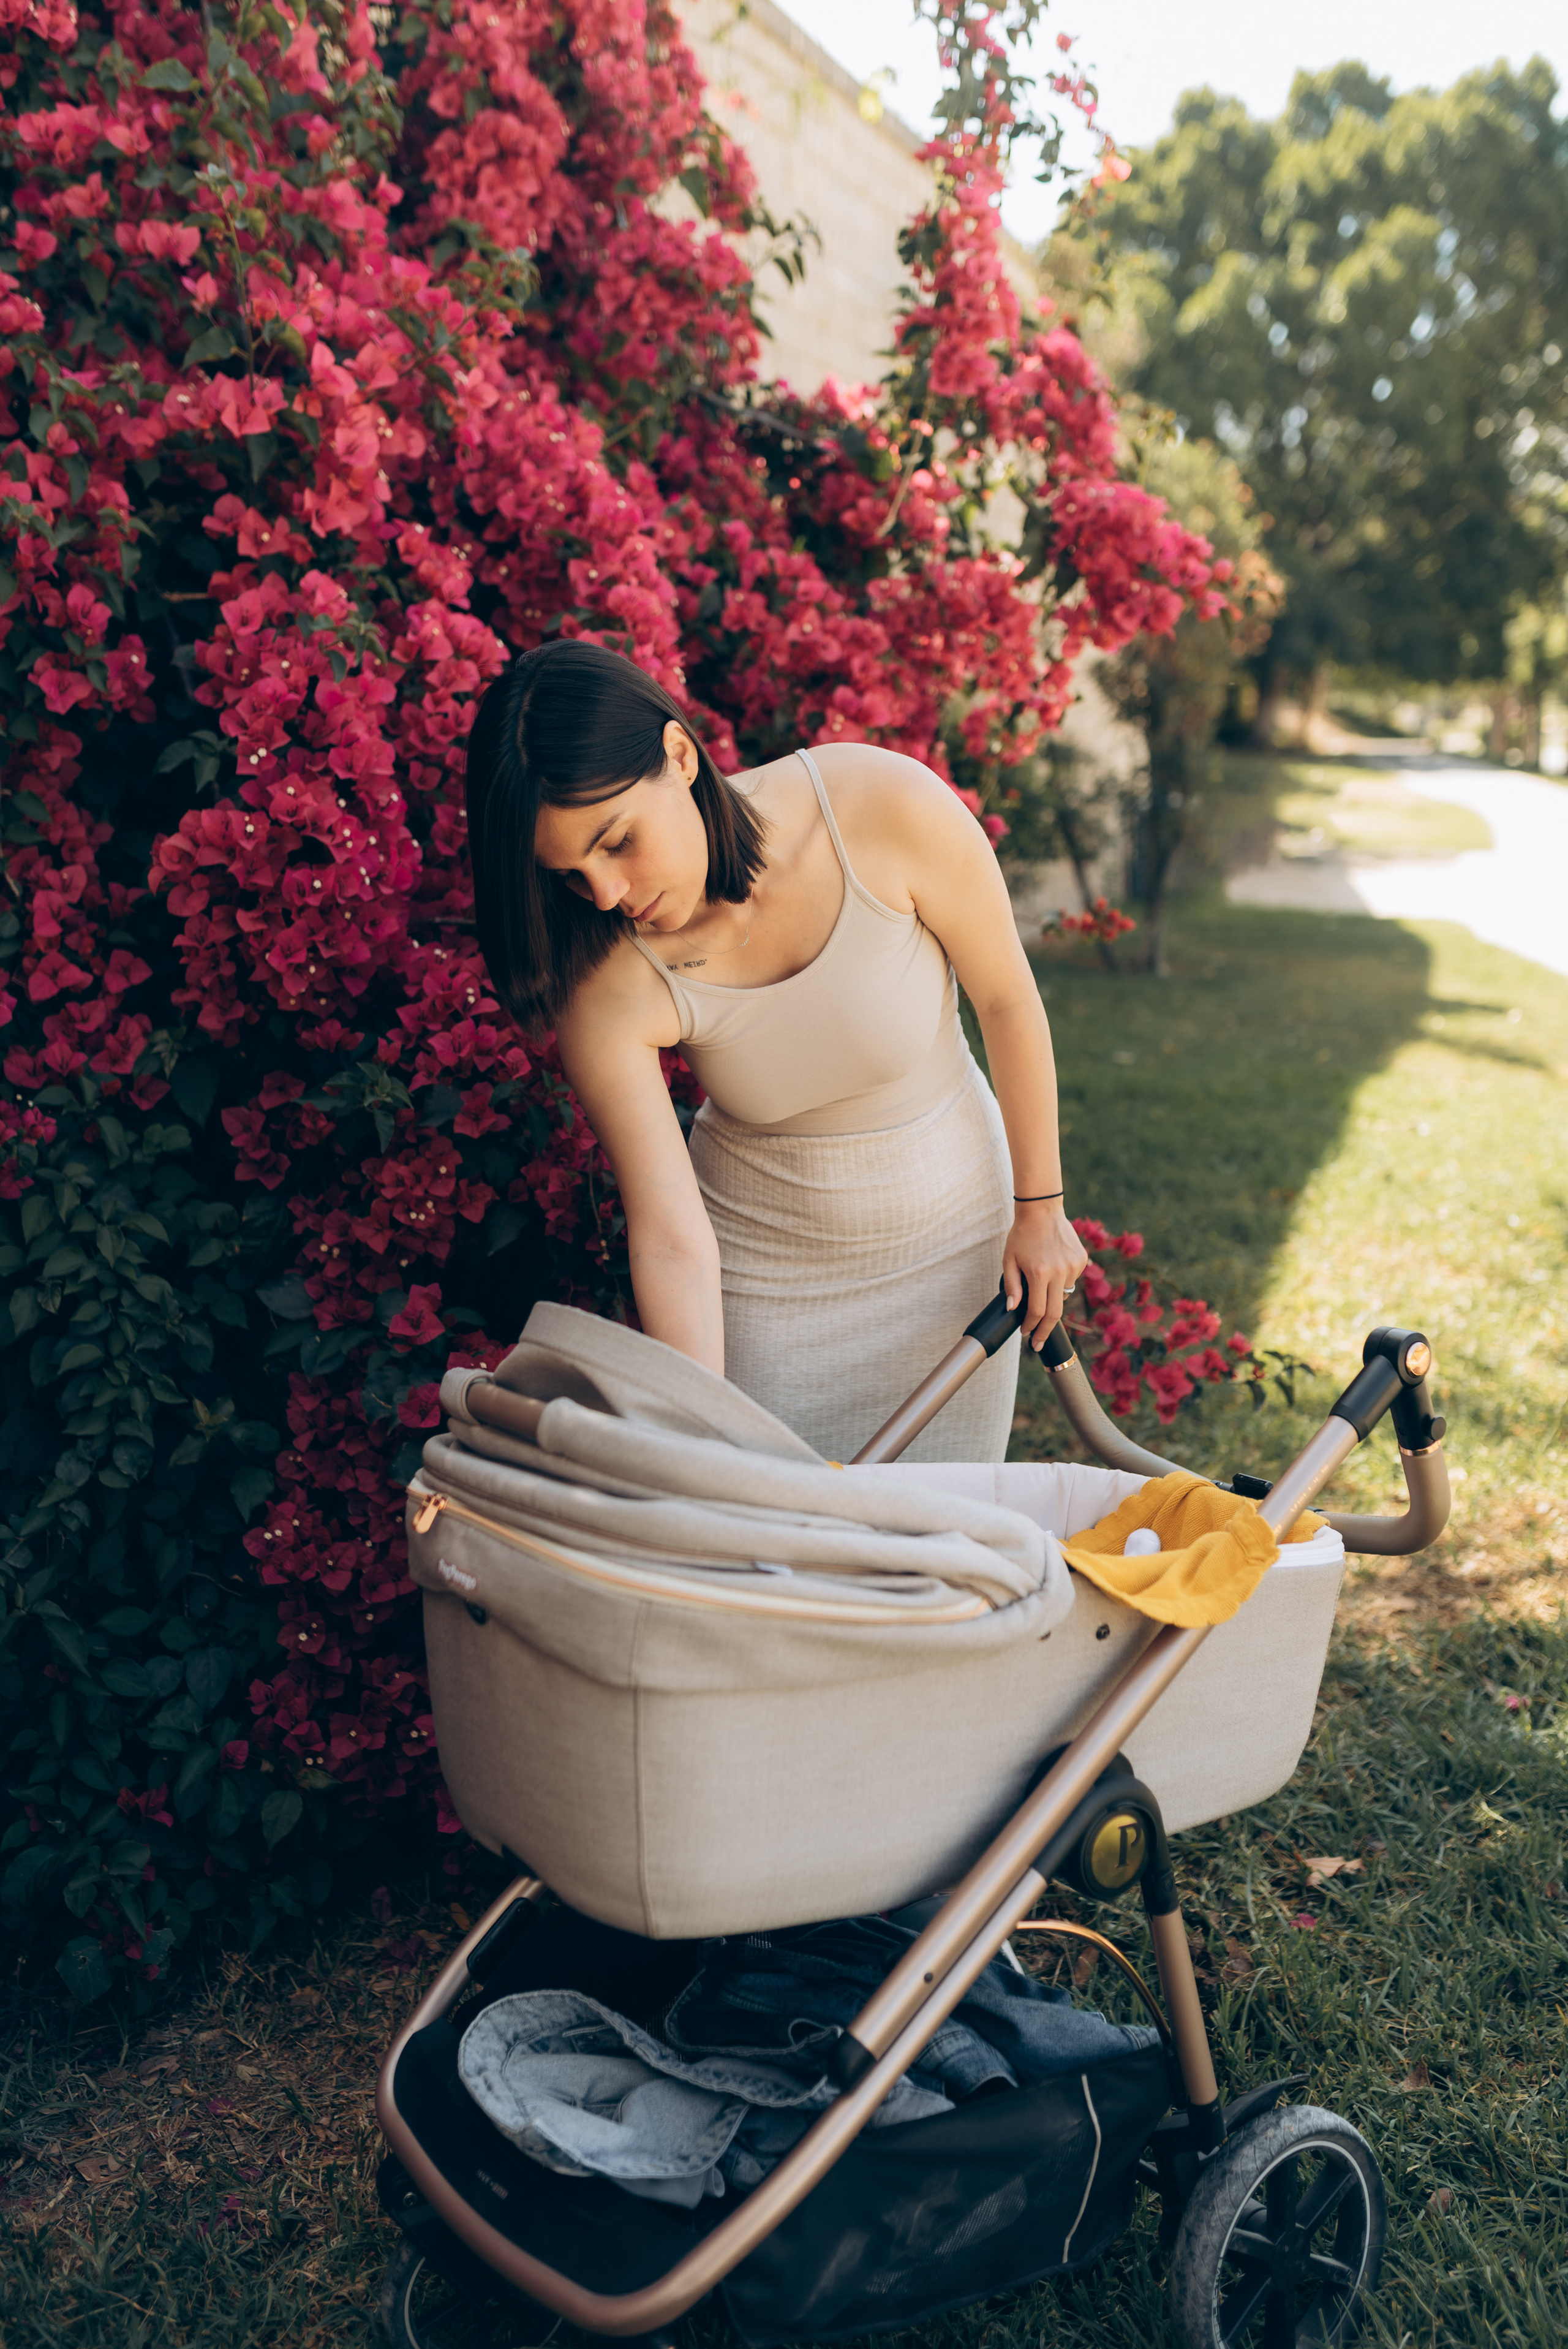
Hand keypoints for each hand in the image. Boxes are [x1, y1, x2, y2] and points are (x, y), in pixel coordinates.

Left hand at [1003, 1204, 1087, 1351]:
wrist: (1042, 1210)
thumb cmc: (1022, 1235)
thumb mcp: (1009, 1260)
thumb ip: (1012, 1286)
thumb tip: (1014, 1309)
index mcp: (1039, 1273)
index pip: (1037, 1311)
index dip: (1031, 1326)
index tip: (1026, 1334)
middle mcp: (1059, 1272)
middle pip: (1055, 1313)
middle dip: (1045, 1331)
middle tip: (1037, 1343)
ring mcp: (1073, 1266)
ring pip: (1063, 1296)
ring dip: (1052, 1299)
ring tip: (1041, 1280)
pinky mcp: (1081, 1260)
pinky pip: (1071, 1281)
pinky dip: (1061, 1282)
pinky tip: (1052, 1266)